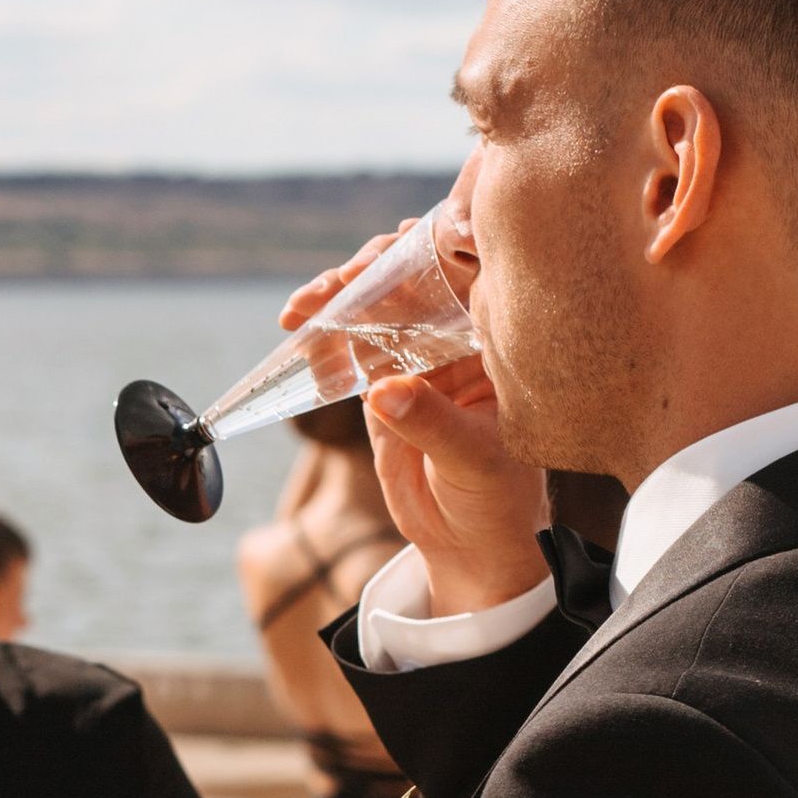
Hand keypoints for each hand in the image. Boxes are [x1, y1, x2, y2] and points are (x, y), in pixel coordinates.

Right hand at [278, 230, 545, 620]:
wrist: (469, 543)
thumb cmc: (496, 498)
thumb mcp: (474, 461)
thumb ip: (433, 424)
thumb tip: (384, 389)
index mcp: (497, 338)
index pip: (463, 272)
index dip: (422, 254)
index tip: (383, 264)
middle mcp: (458, 336)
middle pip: (409, 278)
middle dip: (364, 273)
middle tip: (330, 289)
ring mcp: (418, 356)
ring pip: (372, 305)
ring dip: (332, 301)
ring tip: (300, 316)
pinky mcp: (383, 381)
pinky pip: (347, 345)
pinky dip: (321, 340)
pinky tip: (302, 343)